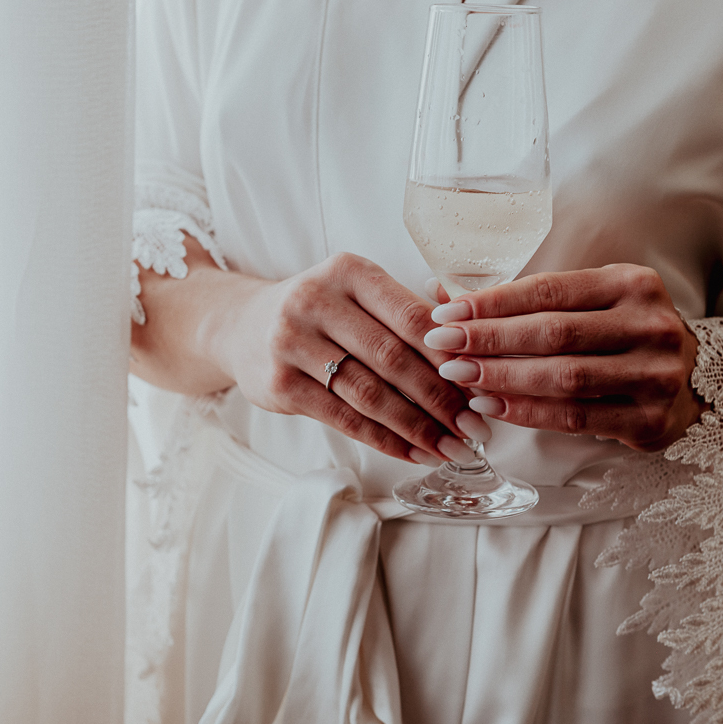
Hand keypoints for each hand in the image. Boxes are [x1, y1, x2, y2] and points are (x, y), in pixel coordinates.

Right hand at [204, 253, 490, 464]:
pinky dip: (384, 440)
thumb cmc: (319, 313)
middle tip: (473, 425)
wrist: (241, 327)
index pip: (411, 316)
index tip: (481, 384)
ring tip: (450, 446)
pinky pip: (343, 418)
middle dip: (440, 397)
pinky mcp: (279, 383)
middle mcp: (315, 300)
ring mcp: (291, 342)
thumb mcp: (357, 293)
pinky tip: (412, 452)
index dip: (450, 355)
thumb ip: (409, 312)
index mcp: (348, 271)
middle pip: (392, 357)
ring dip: (417, 426)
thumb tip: (474, 352)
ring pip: (369, 393)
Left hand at [421, 265, 706, 452]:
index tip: (447, 314)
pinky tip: (491, 406)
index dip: (492, 303)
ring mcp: (657, 375)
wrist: (694, 381)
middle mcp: (651, 325)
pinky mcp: (651, 420)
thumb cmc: (622, 335)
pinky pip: (576, 417)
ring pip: (563, 378)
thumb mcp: (590, 304)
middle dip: (489, 340)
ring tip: (459, 377)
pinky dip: (527, 412)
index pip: (550, 290)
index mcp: (632, 283)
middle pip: (553, 334)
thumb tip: (443, 295)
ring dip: (502, 378)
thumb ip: (529, 302)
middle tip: (443, 347)